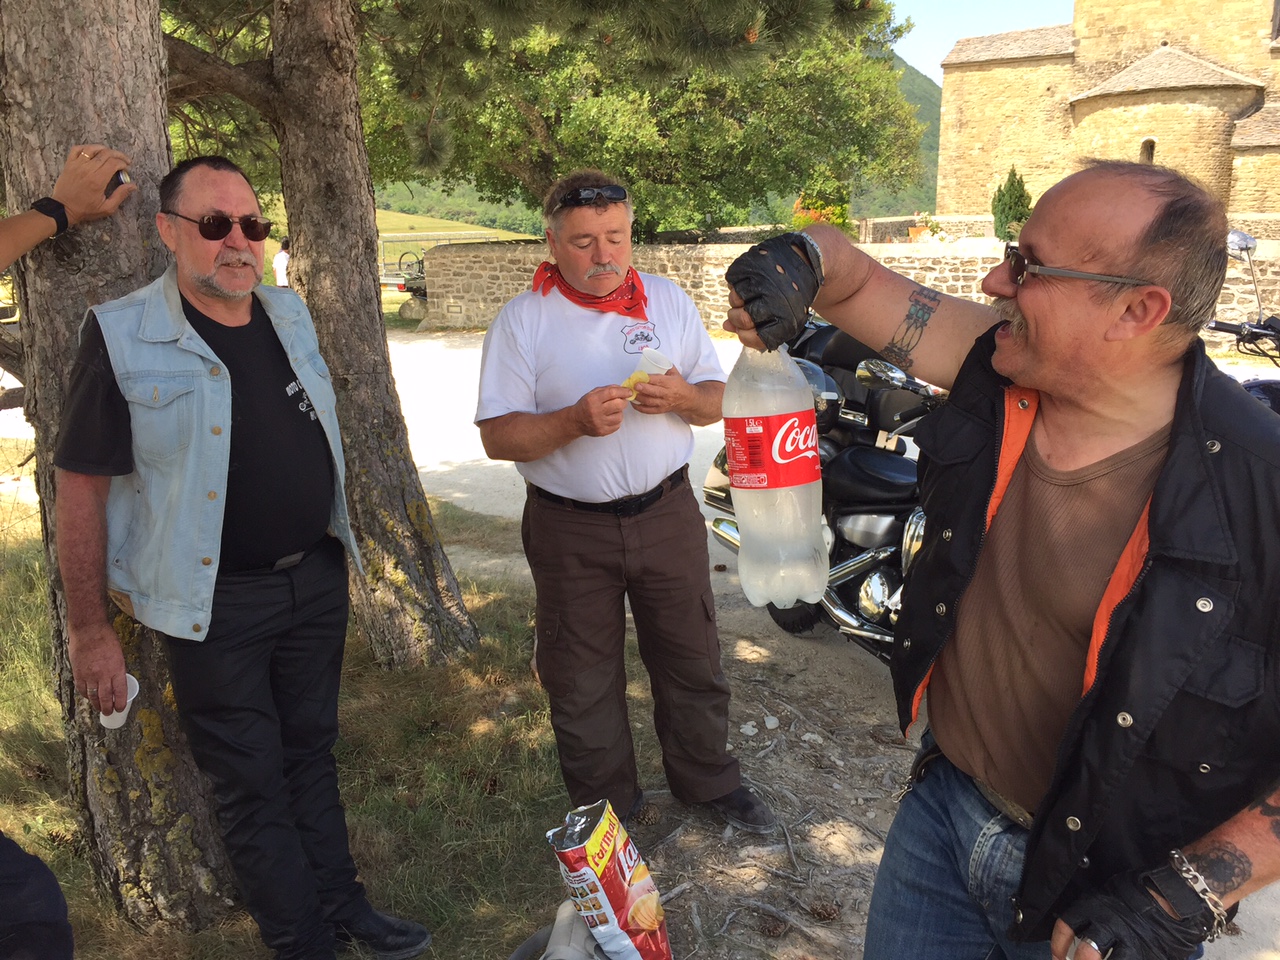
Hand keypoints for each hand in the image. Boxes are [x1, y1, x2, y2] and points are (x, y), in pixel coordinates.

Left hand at [50, 144, 137, 226]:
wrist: (63, 208)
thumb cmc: (85, 209)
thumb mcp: (107, 208)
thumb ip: (120, 195)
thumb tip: (132, 185)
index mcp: (98, 180)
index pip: (113, 163)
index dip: (123, 163)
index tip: (126, 168)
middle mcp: (87, 169)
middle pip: (105, 153)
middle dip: (118, 155)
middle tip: (123, 160)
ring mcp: (77, 165)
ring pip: (92, 148)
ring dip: (103, 149)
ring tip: (110, 154)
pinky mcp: (69, 164)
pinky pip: (77, 149)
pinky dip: (86, 148)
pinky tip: (92, 152)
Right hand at [68, 621, 127, 714]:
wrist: (88, 630)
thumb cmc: (107, 639)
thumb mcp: (119, 654)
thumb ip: (117, 669)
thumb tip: (116, 682)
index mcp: (117, 669)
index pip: (120, 692)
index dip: (120, 703)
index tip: (121, 708)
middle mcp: (103, 674)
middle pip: (106, 698)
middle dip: (108, 708)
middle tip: (109, 713)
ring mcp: (89, 675)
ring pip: (92, 696)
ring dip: (96, 704)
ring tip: (100, 709)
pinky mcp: (78, 673)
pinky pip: (82, 689)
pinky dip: (86, 695)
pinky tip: (89, 697)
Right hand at [572, 384, 631, 437]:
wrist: (576, 421)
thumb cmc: (585, 405)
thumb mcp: (592, 393)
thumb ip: (607, 389)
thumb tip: (622, 389)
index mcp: (593, 400)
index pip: (612, 393)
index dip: (623, 391)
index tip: (628, 392)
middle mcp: (596, 411)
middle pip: (619, 405)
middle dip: (623, 401)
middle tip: (621, 401)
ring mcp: (600, 423)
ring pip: (620, 416)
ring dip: (619, 412)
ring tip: (612, 411)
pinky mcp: (602, 431)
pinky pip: (617, 425)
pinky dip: (616, 421)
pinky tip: (610, 418)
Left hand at [631, 366, 687, 415]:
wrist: (686, 399)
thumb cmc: (678, 384)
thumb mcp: (674, 373)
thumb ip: (664, 365)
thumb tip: (652, 358)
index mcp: (670, 383)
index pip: (658, 380)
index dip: (648, 379)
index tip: (639, 376)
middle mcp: (667, 394)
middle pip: (653, 392)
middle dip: (643, 389)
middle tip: (634, 385)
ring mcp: (664, 403)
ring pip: (649, 402)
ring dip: (639, 398)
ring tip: (631, 393)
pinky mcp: (661, 410)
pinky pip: (649, 410)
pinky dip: (640, 408)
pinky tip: (633, 403)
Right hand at [724, 232, 820, 349]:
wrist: (805, 261)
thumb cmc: (792, 294)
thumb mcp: (784, 317)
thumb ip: (756, 327)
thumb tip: (728, 327)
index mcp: (786, 320)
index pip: (754, 337)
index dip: (745, 336)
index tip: (744, 330)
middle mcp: (775, 300)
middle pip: (742, 319)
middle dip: (737, 318)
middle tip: (741, 311)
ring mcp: (763, 281)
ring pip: (735, 299)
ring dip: (737, 299)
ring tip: (747, 294)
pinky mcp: (753, 265)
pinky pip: (732, 281)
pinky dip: (736, 282)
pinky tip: (747, 281)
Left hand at [1052, 867, 1210, 959]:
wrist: (1173, 899)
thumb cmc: (1135, 898)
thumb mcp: (1106, 897)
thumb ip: (1090, 915)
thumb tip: (1076, 935)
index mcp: (1093, 906)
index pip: (1067, 926)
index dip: (1058, 945)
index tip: (1057, 957)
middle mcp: (1109, 924)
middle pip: (1087, 953)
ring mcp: (1130, 942)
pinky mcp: (1147, 955)